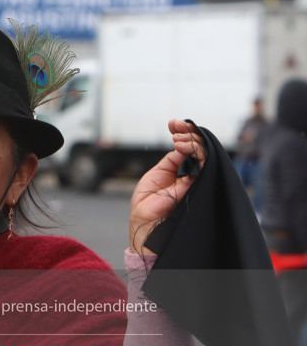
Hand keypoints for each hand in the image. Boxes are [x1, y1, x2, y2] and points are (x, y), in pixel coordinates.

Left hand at [128, 119, 204, 253]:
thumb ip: (171, 161)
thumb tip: (181, 145)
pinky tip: (182, 146)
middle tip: (177, 127)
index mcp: (176, 169)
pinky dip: (194, 152)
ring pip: (201, 154)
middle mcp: (187, 172)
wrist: (144, 222)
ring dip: (191, 141)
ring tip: (178, 138)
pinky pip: (201, 166)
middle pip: (196, 147)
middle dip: (188, 133)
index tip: (173, 123)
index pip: (185, 147)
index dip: (182, 133)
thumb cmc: (146, 203)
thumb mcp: (155, 175)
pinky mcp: (194, 185)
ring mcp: (192, 179)